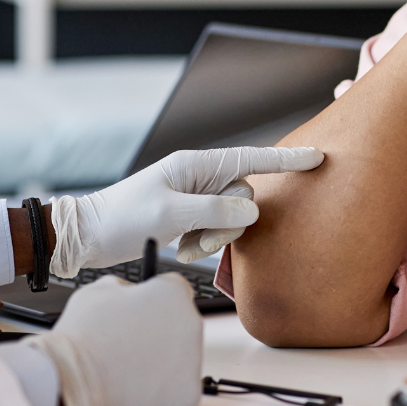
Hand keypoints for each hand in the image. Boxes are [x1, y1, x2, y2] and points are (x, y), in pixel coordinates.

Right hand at [20, 274, 202, 405]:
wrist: (71, 383)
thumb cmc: (81, 337)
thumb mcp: (97, 290)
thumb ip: (125, 288)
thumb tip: (131, 293)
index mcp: (172, 293)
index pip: (176, 291)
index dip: (156, 303)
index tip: (144, 315)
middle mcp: (191, 324)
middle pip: (182, 327)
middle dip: (161, 335)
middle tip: (130, 346)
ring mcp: (193, 362)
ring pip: (182, 361)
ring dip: (162, 364)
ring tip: (128, 369)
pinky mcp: (188, 395)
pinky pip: (179, 391)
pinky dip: (162, 393)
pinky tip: (136, 389)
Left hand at [49, 146, 323, 276]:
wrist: (89, 236)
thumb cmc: (123, 218)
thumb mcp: (170, 214)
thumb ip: (215, 211)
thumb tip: (252, 210)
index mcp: (195, 165)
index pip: (251, 159)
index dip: (286, 159)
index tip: (317, 156)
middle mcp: (199, 177)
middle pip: (243, 197)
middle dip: (229, 224)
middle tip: (198, 240)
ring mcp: (195, 197)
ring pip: (232, 217)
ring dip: (213, 237)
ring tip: (184, 246)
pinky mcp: (190, 216)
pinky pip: (215, 230)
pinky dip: (202, 243)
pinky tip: (180, 248)